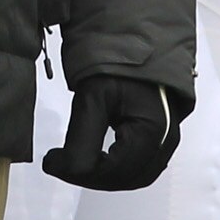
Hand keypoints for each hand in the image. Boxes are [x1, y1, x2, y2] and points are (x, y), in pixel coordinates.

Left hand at [41, 76, 189, 190]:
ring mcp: (168, 141)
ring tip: (77, 162)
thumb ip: (79, 139)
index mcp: (152, 131)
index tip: (51, 160)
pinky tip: (97, 159)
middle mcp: (166, 141)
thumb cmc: (120, 63)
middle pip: (125, 179)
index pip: (112, 171)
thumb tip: (59, 167)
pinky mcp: (163, 138)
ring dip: (103, 176)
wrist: (141, 39)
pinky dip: (116, 170)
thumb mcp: (92, 97)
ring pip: (134, 177)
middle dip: (90, 177)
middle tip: (62, 163)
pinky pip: (140, 167)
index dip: (77, 172)